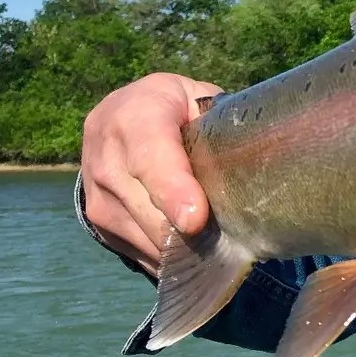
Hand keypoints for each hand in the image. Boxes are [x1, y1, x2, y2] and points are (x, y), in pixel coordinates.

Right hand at [80, 72, 221, 275]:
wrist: (118, 118)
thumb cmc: (174, 107)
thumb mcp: (197, 99)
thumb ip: (219, 123)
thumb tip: (259, 156)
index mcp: (134, 116)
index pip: (150, 158)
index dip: (173, 190)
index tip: (195, 221)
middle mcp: (106, 157)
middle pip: (149, 210)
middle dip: (191, 233)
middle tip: (233, 241)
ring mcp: (96, 196)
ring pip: (145, 238)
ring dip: (184, 248)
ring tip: (220, 242)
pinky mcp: (99, 225)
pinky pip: (140, 254)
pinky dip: (172, 257)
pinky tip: (196, 248)